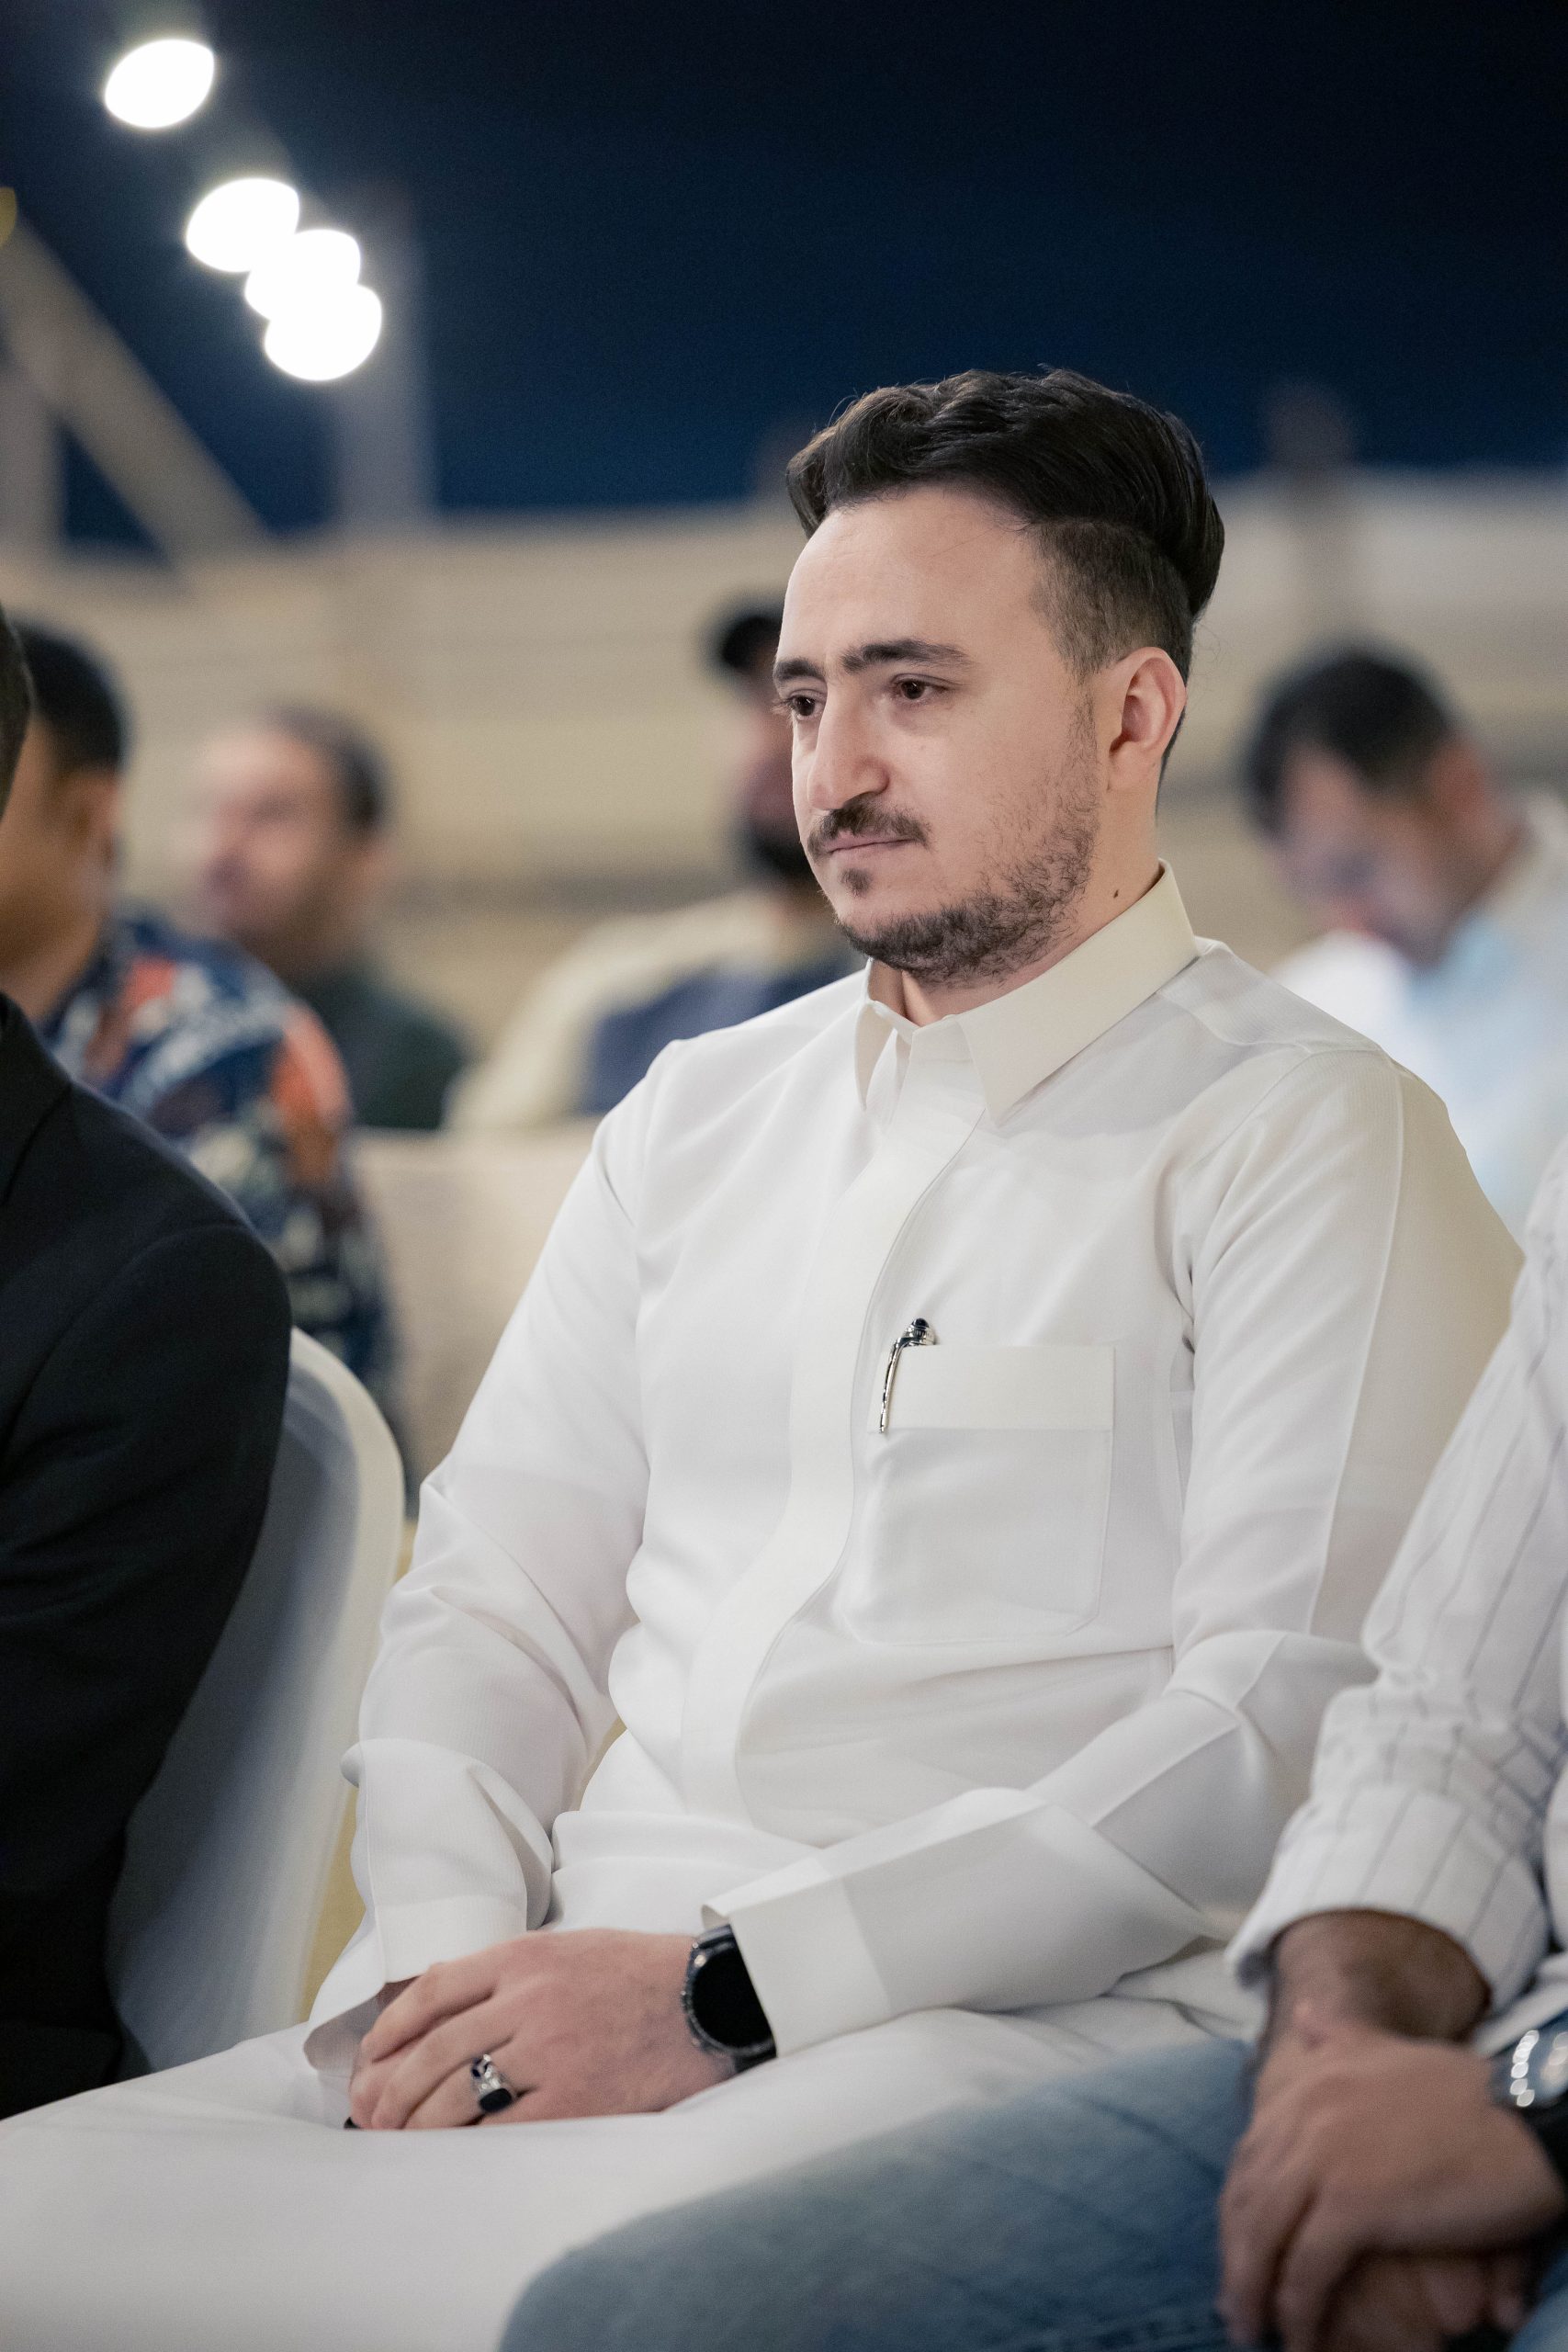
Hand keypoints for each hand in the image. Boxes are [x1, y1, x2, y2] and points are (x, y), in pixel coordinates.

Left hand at [348, 1929, 731, 2129]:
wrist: (708, 1998)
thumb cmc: (639, 1974)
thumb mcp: (568, 1947)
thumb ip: (508, 1972)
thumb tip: (442, 2011)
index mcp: (524, 1956)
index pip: (433, 1988)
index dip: (390, 2027)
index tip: (371, 2055)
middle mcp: (529, 1999)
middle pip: (433, 2049)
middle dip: (391, 2088)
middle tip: (372, 2113)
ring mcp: (551, 2050)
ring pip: (456, 2092)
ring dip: (417, 2122)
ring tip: (401, 2137)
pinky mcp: (576, 2097)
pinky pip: (501, 2128)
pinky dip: (467, 2144)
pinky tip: (453, 2152)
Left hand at [1220, 2008, 1565, 2350]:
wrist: (1524, 2118)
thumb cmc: (1471, 2095)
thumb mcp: (1391, 2052)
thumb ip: (1341, 2037)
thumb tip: (1303, 2016)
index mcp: (1311, 2078)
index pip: (1251, 2153)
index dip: (1240, 2207)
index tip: (1239, 2247)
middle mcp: (1304, 2111)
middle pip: (1247, 2197)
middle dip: (1235, 2254)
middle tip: (1235, 2301)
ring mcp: (1324, 2156)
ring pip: (1263, 2235)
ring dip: (1252, 2290)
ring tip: (1255, 2330)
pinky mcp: (1352, 2205)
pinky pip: (1306, 2268)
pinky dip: (1296, 2308)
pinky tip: (1299, 2336)